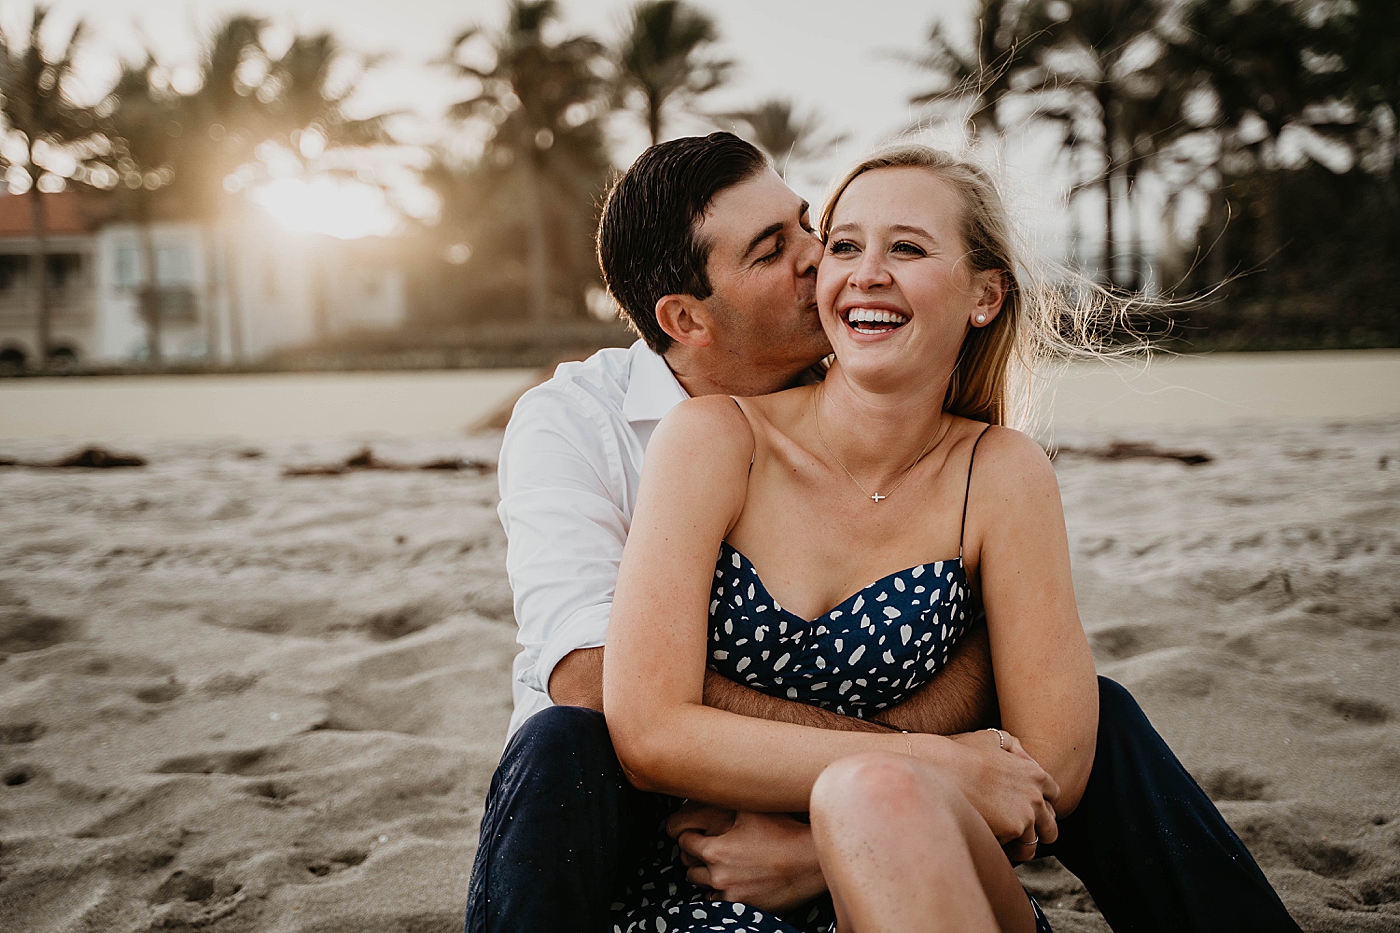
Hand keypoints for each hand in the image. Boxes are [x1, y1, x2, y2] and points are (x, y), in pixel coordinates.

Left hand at [667, 802, 826, 911]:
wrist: (810, 862)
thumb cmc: (783, 831)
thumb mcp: (751, 810)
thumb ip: (724, 801)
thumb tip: (708, 788)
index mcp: (715, 850)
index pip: (683, 842)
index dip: (690, 835)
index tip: (698, 833)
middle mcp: (718, 875)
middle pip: (690, 867)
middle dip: (697, 857)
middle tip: (711, 849)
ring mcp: (730, 894)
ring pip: (702, 887)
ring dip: (708, 877)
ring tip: (723, 866)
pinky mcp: (743, 908)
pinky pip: (718, 902)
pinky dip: (721, 893)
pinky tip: (734, 881)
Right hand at [937, 729, 1058, 859]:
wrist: (940, 767)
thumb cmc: (960, 753)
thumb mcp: (991, 738)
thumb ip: (1012, 745)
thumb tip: (1020, 754)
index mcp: (1035, 774)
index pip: (1053, 797)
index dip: (1039, 803)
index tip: (1023, 807)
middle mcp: (1036, 796)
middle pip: (1050, 826)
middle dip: (1035, 830)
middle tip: (1013, 829)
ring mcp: (1026, 814)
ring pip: (1034, 844)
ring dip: (1018, 845)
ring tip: (998, 843)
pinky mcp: (1012, 830)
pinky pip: (1015, 852)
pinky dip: (1004, 852)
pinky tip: (988, 843)